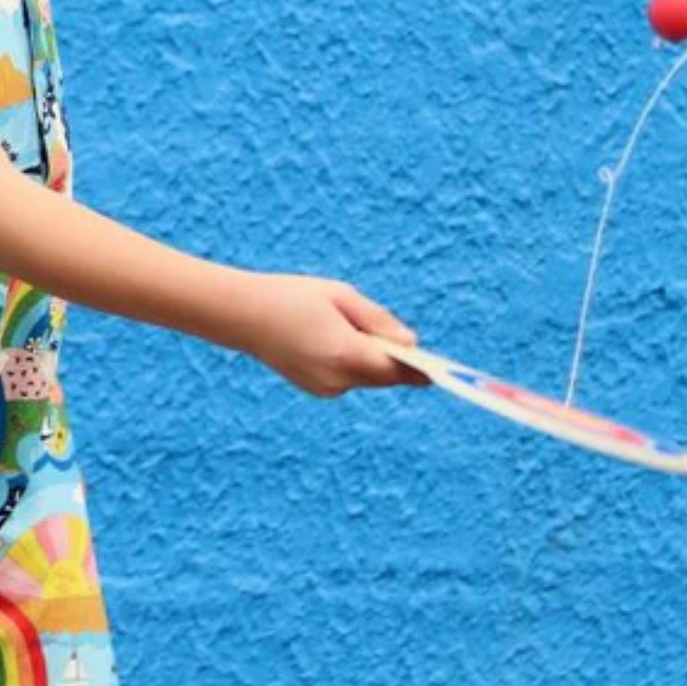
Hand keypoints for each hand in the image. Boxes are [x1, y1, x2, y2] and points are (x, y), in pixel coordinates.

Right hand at [234, 273, 435, 397]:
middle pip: (385, 376)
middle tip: (409, 344)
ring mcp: (324, 388)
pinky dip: (354, 363)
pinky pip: (349, 378)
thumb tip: (411, 342)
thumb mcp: (341, 296)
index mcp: (346, 353)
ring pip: (367, 378)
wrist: (243, 315)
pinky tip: (340, 340)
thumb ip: (378, 320)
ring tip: (358, 330)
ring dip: (373, 360)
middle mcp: (337, 378)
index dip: (421, 369)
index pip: (397, 369)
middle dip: (397, 361)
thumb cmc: (294, 296)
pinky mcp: (316, 389)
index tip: (443, 372)